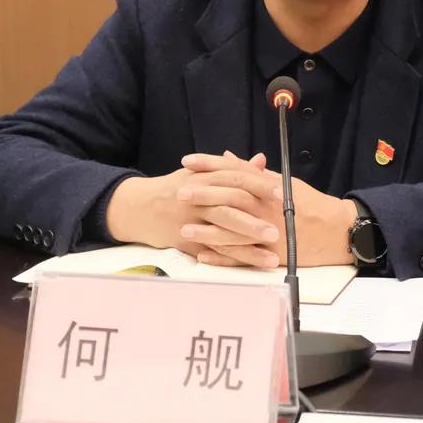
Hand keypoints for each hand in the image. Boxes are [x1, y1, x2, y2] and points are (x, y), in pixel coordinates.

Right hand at [104, 152, 281, 264]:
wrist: (139, 208)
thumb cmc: (175, 187)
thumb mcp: (200, 173)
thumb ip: (232, 168)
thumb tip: (261, 160)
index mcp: (204, 177)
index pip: (235, 177)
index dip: (259, 185)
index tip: (282, 192)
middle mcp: (198, 197)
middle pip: (231, 203)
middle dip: (258, 213)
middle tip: (283, 221)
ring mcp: (192, 220)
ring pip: (224, 229)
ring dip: (251, 238)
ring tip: (275, 244)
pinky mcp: (188, 242)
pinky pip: (216, 250)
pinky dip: (238, 257)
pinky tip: (257, 262)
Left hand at [181, 152, 356, 267]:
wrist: (334, 230)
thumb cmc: (309, 204)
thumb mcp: (284, 182)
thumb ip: (255, 173)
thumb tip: (229, 158)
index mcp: (269, 188)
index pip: (235, 171)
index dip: (210, 165)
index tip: (189, 161)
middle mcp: (267, 208)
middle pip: (230, 198)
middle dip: (203, 194)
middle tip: (180, 192)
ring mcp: (269, 232)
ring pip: (233, 231)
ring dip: (207, 231)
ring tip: (185, 229)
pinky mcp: (271, 254)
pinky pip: (242, 257)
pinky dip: (222, 257)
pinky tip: (203, 255)